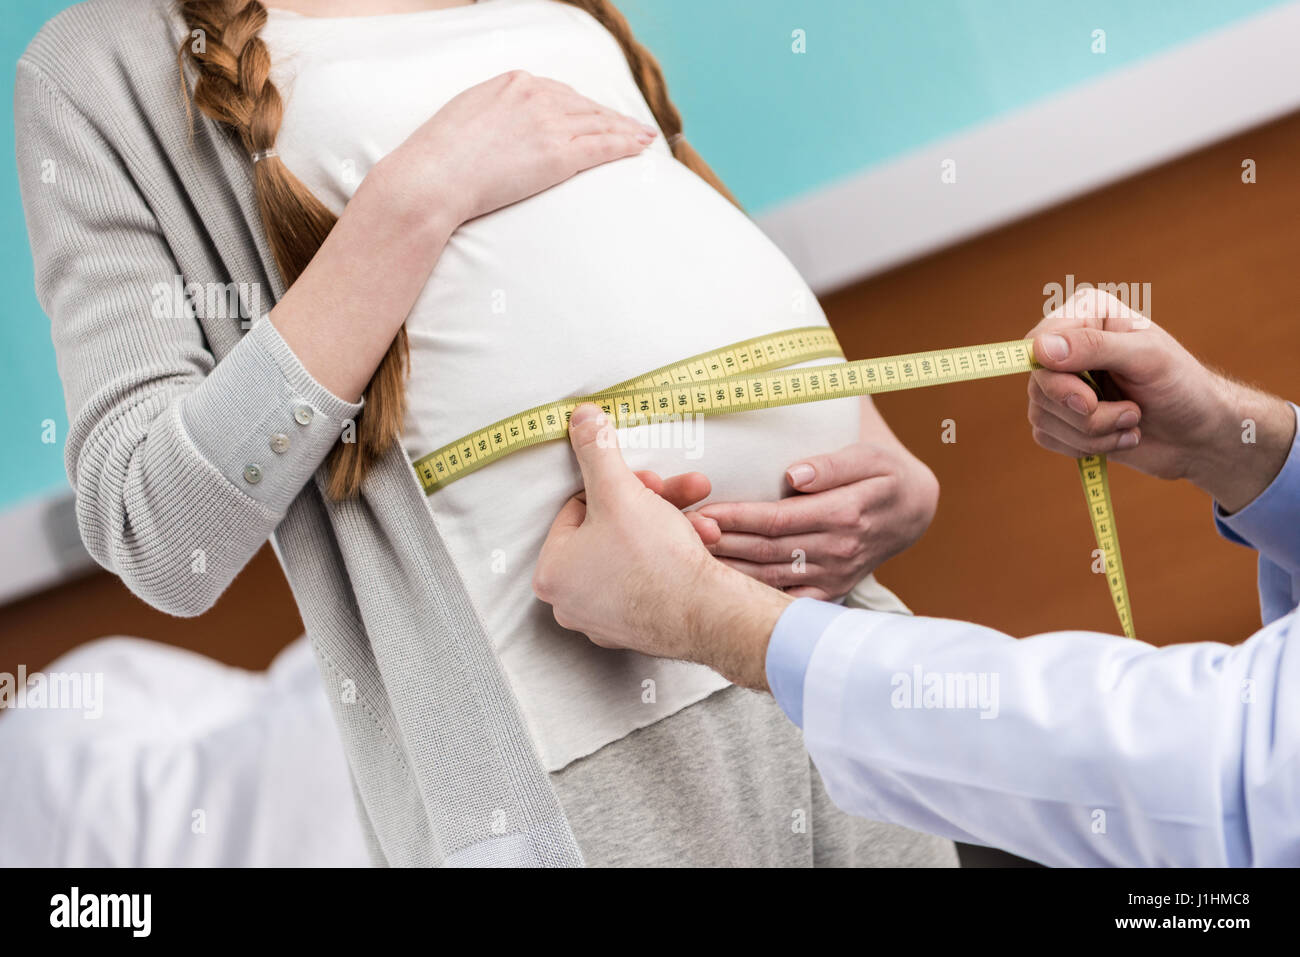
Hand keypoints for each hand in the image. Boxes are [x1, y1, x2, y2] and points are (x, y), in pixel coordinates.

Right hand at [377, 70, 657, 228]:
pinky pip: (603, 146)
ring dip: (626, 130)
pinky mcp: (560, 154)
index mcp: (512, 83)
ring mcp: (550, 123)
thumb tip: (500, 128)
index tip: (596, 113)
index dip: (582, 105)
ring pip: (600, 123)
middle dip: (610, 116)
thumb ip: (492, 114)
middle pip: (584, 105)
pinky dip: (626, 145)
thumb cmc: (438, 158)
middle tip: (632, 126)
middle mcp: (536, 96)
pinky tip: (641, 147)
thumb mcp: (465, 116)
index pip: (559, 92)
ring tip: (645, 137)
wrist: (434, 178)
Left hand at [534, 405, 790, 688]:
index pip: (577, 509)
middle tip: (676, 495)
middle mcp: (570, 601)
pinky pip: (648, 580)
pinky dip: (670, 560)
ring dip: (666, 529)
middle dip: (649, 507)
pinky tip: (697, 546)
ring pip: (632, 554)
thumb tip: (581, 419)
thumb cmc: (655, 560)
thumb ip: (596, 451)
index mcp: (551, 572)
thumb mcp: (620, 491)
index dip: (617, 488)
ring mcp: (602, 619)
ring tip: (698, 521)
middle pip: (608, 530)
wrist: (707, 614)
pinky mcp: (636, 628)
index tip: (645, 484)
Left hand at [695, 440, 938, 599]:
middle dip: (722, 544)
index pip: (777, 519)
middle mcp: (837, 551)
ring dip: (729, 572)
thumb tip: (795, 474)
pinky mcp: (830, 591)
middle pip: (766, 551)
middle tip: (681, 535)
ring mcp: (833, 577)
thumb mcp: (869, 457)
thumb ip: (832, 465)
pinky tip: (722, 590)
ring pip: (769, 579)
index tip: (702, 512)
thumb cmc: (883, 476)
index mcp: (844, 515)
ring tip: (688, 562)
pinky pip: (785, 599)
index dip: (737, 517)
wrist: (912, 511)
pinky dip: (754, 597)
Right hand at [1027, 288, 1293, 511]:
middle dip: (1086, 412)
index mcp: (1086, 317)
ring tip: (1133, 422)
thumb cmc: (1183, 387)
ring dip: (1093, 432)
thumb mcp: (1147, 358)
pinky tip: (1119, 436)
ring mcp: (1062, 385)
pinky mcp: (1062, 419)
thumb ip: (1095, 347)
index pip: (1039, 343)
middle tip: (1132, 413)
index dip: (1053, 377)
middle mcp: (1068, 348)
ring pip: (1042, 416)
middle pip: (1040, 385)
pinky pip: (1048, 437)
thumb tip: (1041, 349)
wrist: (1199, 435)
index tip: (1087, 400)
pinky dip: (1086, 446)